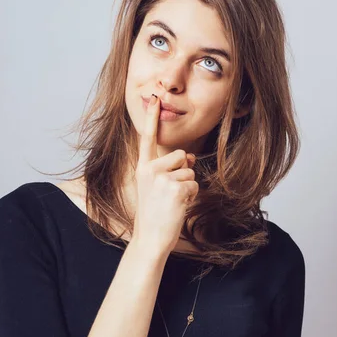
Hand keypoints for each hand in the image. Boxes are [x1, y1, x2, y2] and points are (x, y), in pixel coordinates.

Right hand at [132, 95, 198, 254]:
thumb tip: (189, 156)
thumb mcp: (156, 187)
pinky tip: (178, 207)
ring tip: (172, 202)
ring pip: (189, 172)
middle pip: (180, 155)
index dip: (151, 118)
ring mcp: (162, 179)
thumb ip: (169, 169)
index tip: (154, 98)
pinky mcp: (176, 189)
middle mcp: (149, 170)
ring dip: (187, 187)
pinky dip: (191, 197)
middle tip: (169, 193)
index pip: (147, 138)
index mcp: (142, 168)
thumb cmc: (154, 213)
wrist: (150, 238)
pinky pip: (194, 185)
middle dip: (182, 172)